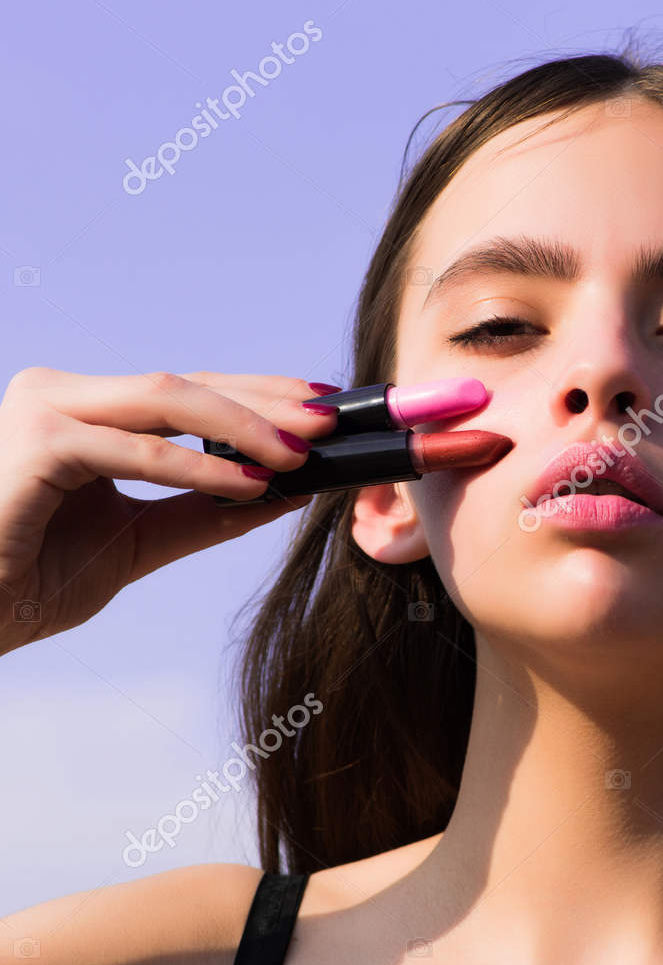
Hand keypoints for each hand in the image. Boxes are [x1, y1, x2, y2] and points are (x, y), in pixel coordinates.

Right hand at [0, 368, 338, 654]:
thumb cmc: (27, 579)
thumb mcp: (135, 543)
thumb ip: (199, 514)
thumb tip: (282, 491)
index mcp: (80, 412)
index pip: (182, 391)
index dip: (255, 394)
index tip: (320, 406)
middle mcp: (60, 396)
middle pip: (183, 385)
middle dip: (265, 402)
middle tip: (330, 420)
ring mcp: (45, 410)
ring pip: (165, 400)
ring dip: (244, 426)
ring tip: (302, 453)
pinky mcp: (38, 442)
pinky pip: (138, 450)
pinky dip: (199, 467)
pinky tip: (250, 482)